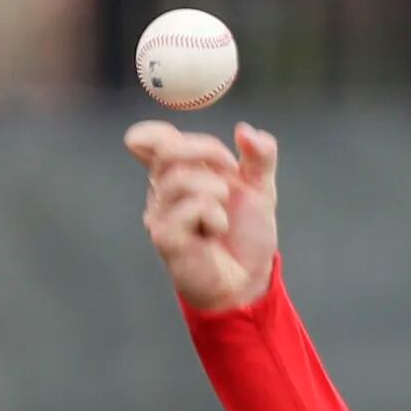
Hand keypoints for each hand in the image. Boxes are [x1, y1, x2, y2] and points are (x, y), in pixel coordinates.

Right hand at [124, 119, 279, 312]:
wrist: (248, 280)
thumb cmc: (246, 235)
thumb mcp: (260, 189)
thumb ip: (260, 157)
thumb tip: (246, 130)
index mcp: (179, 173)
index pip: (150, 140)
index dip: (164, 133)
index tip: (206, 148)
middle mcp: (162, 191)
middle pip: (168, 149)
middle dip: (209, 151)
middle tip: (233, 171)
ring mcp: (160, 214)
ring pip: (181, 178)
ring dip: (216, 190)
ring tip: (223, 214)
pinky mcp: (164, 237)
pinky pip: (190, 207)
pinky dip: (214, 215)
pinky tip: (216, 232)